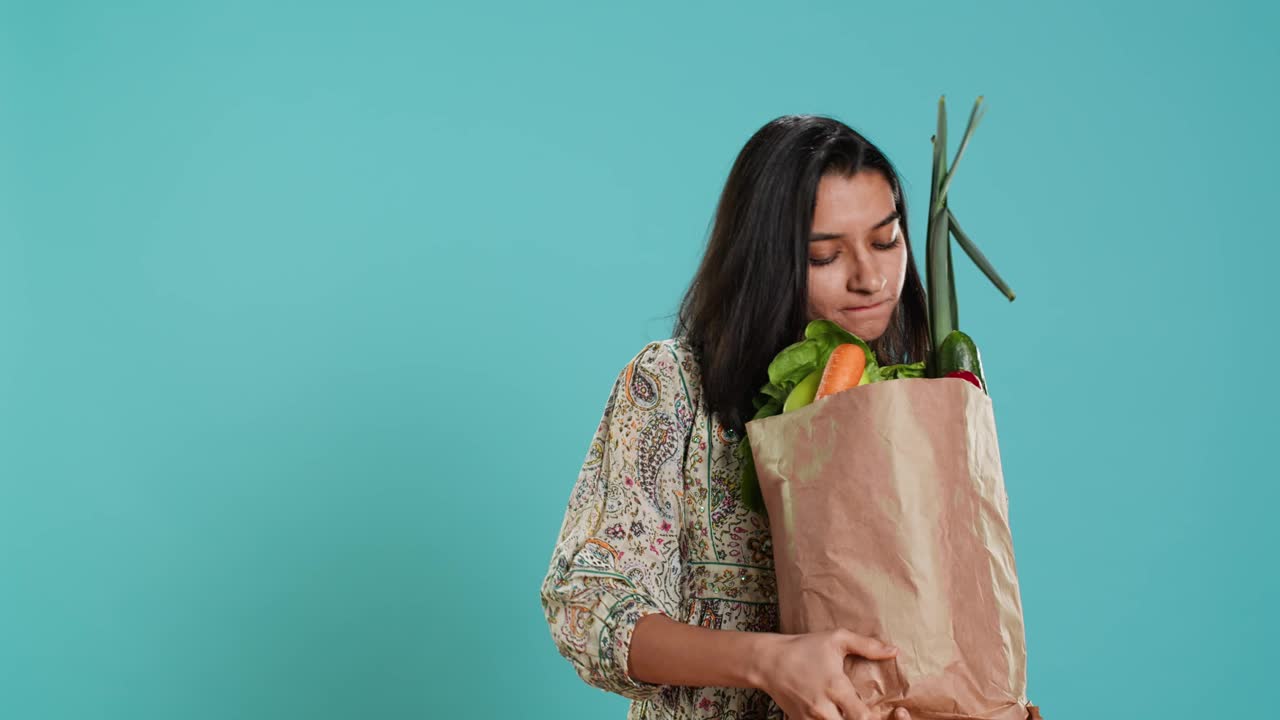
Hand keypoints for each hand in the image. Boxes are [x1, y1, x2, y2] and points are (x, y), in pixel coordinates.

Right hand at [752, 628, 909, 719]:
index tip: (877, 711)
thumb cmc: (804, 648)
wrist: (768, 662)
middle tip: (864, 713)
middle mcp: (823, 708)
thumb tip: (894, 651)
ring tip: (848, 711)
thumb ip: (867, 645)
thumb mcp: (836, 639)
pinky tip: (834, 714)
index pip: (864, 717)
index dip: (875, 718)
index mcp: (836, 687)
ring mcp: (810, 718)